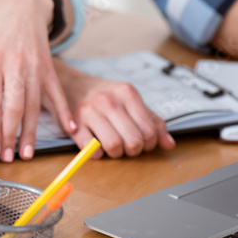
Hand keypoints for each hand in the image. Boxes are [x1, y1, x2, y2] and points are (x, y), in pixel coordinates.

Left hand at [0, 0, 75, 161]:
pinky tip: (68, 129)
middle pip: (13, 107)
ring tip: (26, 153)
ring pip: (33, 105)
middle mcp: (14, 64)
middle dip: (10, 135)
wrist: (20, 2)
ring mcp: (35, 65)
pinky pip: (56, 92)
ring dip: (30, 132)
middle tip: (7, 157)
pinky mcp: (49, 66)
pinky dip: (63, 111)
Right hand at [54, 59, 174, 157]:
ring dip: (116, 154)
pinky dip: (98, 154)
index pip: (150, 130)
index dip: (149, 143)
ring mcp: (89, 112)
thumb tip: (169, 144)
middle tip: (127, 146)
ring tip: (113, 146)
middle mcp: (109, 101)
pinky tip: (97, 145)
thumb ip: (151, 120)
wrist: (69, 84)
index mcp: (127, 93)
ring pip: (114, 146)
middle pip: (134, 141)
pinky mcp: (74, 124)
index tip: (141, 142)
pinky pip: (92, 150)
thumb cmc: (102, 95)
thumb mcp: (129, 100)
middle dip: (134, 150)